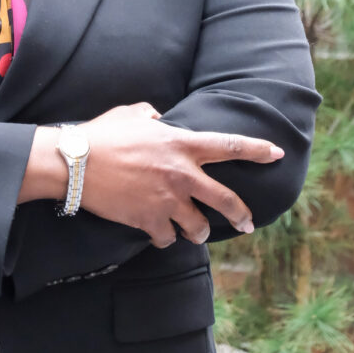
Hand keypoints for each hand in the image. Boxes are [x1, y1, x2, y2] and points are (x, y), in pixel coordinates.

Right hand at [80, 104, 283, 248]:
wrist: (76, 163)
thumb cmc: (103, 135)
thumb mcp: (132, 114)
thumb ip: (153, 116)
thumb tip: (160, 119)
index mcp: (181, 144)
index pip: (230, 146)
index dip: (257, 150)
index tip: (276, 154)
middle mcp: (182, 174)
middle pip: (226, 200)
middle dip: (241, 214)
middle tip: (247, 222)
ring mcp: (167, 201)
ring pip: (199, 228)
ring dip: (197, 230)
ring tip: (192, 230)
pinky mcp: (149, 221)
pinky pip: (167, 238)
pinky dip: (163, 236)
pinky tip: (157, 232)